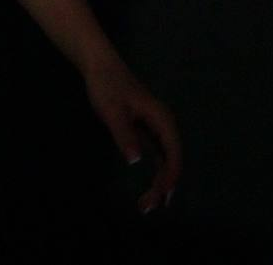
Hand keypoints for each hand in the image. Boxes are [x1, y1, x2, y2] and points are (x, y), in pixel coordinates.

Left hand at [84, 53, 181, 213]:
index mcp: (162, 120)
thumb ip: (124, 136)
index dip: (169, 177)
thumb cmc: (107, 86)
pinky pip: (155, 154)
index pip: (173, 154)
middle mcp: (164, 125)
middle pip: (171, 160)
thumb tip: (136, 162)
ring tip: (149, 203)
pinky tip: (150, 186)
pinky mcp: (145, 129)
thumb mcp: (113, 112)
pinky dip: (154, 170)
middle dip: (164, 185)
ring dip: (160, 181)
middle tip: (148, 206)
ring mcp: (155, 127)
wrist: (99, 66)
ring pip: (164, 159)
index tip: (161, 196)